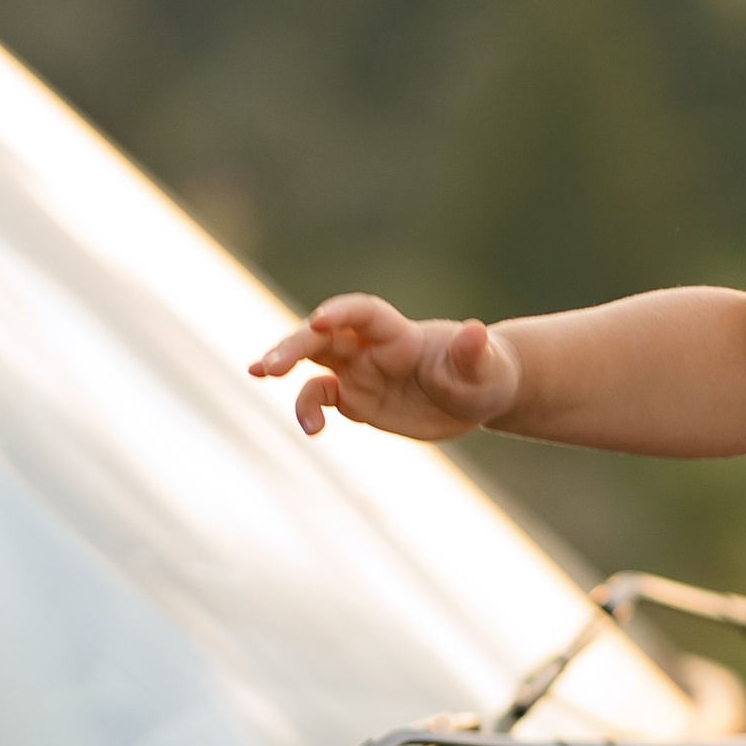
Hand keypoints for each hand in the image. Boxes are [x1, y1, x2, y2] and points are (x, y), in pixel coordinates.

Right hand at [249, 293, 521, 441]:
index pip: (363, 314)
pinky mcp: (354, 399)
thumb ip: (473, 352)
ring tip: (258, 376)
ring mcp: (358, 372)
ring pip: (310, 361)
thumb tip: (475, 332)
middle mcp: (371, 348)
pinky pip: (320, 399)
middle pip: (322, 335)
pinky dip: (308, 411)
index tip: (320, 320)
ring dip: (282, 365)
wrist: (478, 395)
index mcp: (399, 333)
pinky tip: (311, 431)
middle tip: (265, 367)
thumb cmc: (485, 373)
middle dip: (292, 345)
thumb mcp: (486, 367)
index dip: (340, 313)